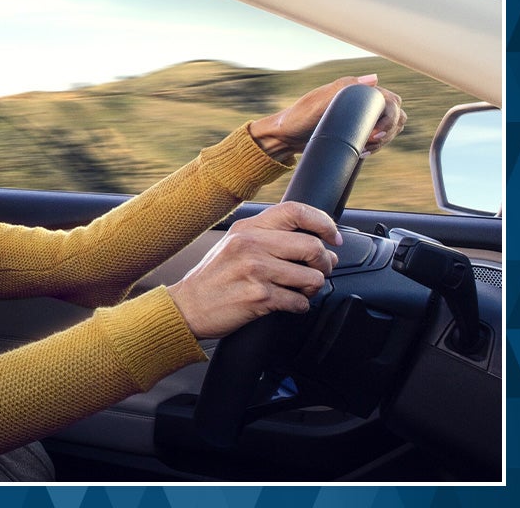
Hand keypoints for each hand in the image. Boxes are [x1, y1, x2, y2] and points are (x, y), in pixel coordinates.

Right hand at [168, 202, 339, 338]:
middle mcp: (251, 245)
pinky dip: (299, 306)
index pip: (296, 211)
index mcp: (247, 229)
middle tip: (319, 271)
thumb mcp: (233, 245)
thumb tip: (320, 245)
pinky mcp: (259, 296)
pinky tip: (287, 304)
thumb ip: (269, 238)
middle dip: (324, 264)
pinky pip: (299, 301)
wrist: (186, 307)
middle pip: (312, 246)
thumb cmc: (212, 279)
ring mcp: (255, 270)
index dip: (324, 223)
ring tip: (299, 290)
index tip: (333, 238)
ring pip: (312, 277)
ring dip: (312, 288)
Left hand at [250, 74, 405, 161]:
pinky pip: (379, 138)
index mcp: (357, 91)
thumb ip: (343, 88)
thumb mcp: (318, 102)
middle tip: (368, 144)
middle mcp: (363, 102)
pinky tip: (362, 152)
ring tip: (363, 150)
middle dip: (388, 132)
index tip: (375, 134)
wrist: (285, 137)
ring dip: (383, 141)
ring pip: (391, 128)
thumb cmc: (298, 117)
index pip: (391, 102)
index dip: (389, 119)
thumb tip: (374, 78)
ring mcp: (362, 117)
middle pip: (396, 115)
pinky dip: (376, 146)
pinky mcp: (358, 131)